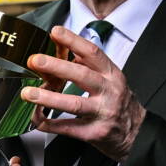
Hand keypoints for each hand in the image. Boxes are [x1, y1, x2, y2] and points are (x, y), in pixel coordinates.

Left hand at [21, 25, 145, 162]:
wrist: (137, 131)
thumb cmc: (117, 102)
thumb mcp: (109, 79)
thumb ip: (87, 65)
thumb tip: (61, 48)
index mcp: (111, 74)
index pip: (92, 53)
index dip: (74, 41)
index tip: (56, 32)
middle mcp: (108, 91)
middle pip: (82, 75)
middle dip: (56, 67)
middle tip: (36, 60)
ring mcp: (103, 113)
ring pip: (74, 104)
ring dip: (48, 98)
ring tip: (28, 93)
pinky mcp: (95, 133)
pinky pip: (69, 128)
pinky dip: (51, 124)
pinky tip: (37, 119)